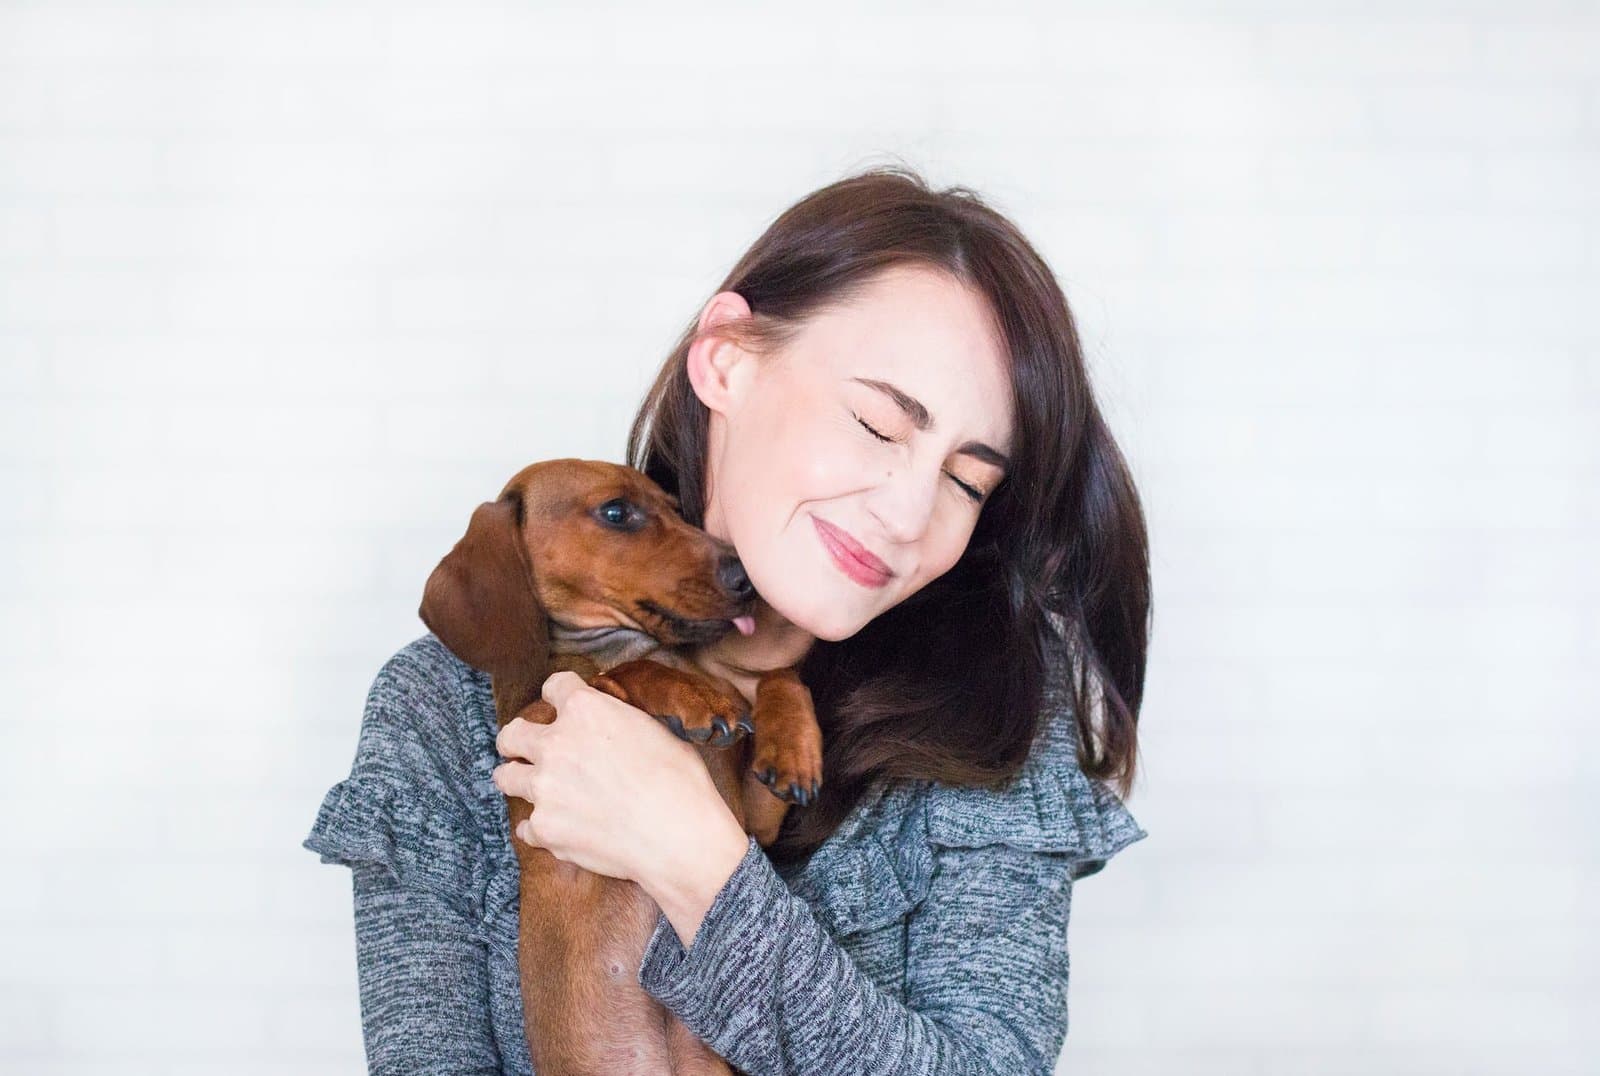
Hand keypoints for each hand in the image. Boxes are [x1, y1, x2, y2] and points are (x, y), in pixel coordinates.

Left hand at [491, 669, 742, 887]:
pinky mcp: (544, 828)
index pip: (554, 686)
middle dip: (518, 739)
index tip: (563, 705)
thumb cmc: (679, 781)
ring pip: (505, 777)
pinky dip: (540, 828)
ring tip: (539, 789)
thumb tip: (612, 721)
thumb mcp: (654, 729)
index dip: (561, 695)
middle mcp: (555, 743)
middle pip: (511, 734)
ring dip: (520, 780)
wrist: (677, 836)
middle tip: (528, 748)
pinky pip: (526, 826)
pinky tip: (561, 828)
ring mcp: (544, 788)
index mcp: (585, 710)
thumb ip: (619, 719)